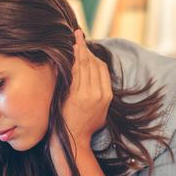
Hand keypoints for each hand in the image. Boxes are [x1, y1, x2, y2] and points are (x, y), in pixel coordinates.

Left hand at [59, 29, 111, 146]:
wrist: (74, 140)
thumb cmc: (85, 126)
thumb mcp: (100, 111)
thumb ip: (100, 95)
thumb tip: (97, 81)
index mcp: (107, 95)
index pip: (102, 68)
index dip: (93, 55)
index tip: (86, 46)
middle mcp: (99, 93)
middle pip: (93, 63)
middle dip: (85, 47)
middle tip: (77, 35)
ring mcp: (87, 94)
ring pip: (84, 65)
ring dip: (78, 50)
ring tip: (73, 38)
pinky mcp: (75, 96)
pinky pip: (74, 73)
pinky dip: (71, 60)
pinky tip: (68, 52)